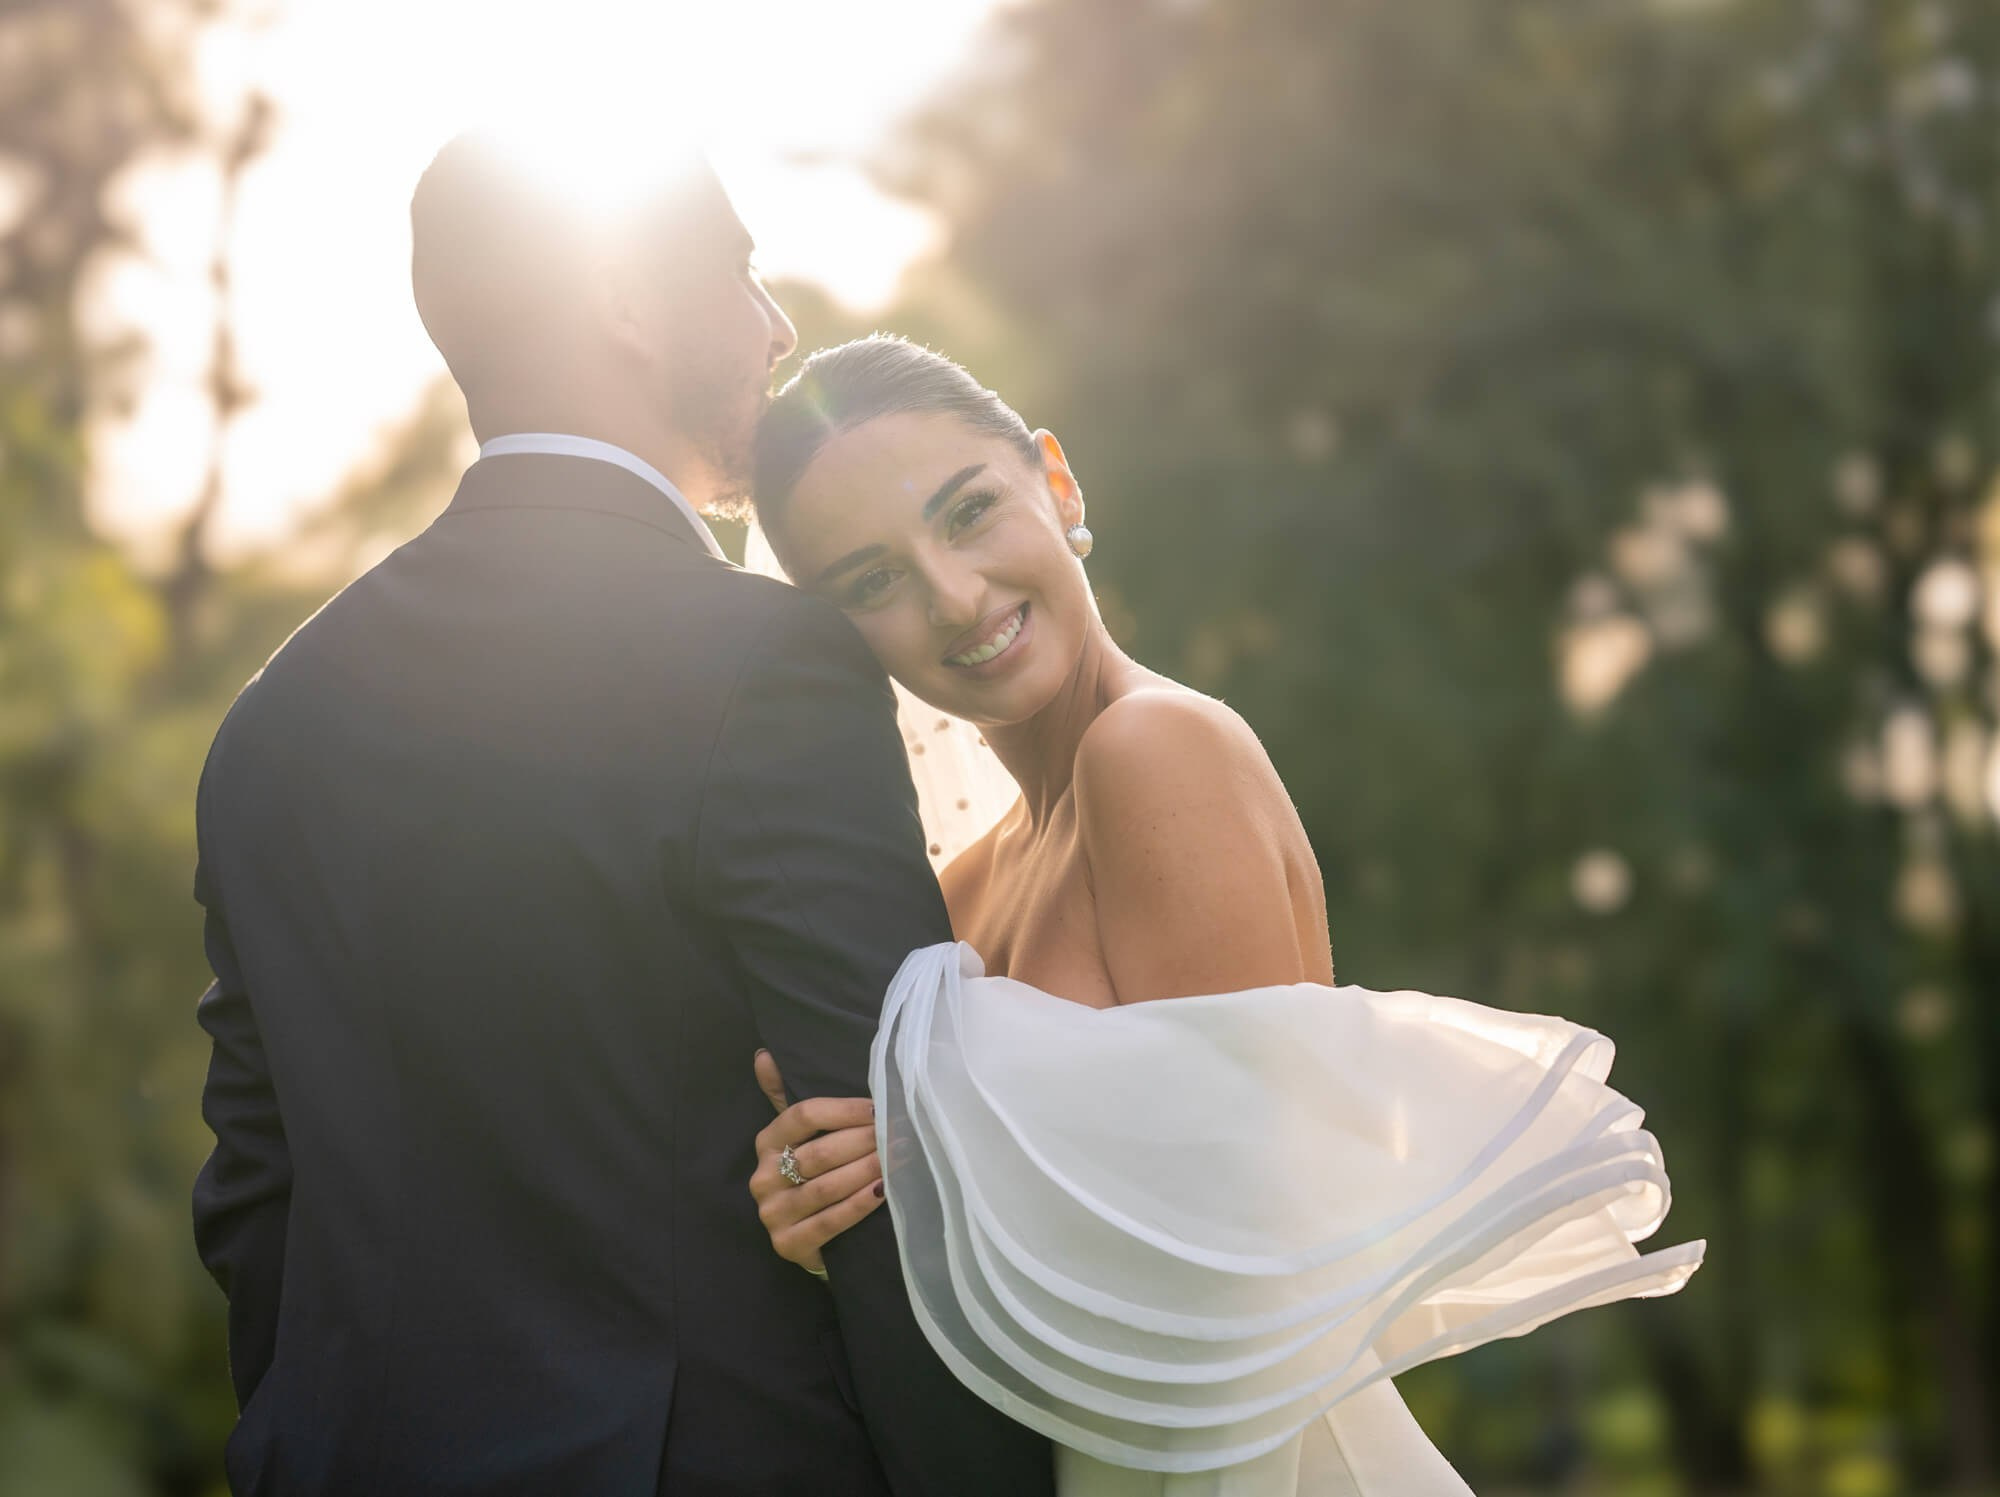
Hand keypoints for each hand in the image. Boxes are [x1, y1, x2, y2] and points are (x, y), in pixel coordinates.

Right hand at [748, 1049, 885, 1276]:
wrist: (807, 1237)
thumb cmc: (811, 1175)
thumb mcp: (799, 1136)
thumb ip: (784, 1096)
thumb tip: (764, 1055)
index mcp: (766, 1143)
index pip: (803, 1116)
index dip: (844, 1110)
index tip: (879, 1107)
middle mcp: (763, 1178)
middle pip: (820, 1153)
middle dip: (864, 1142)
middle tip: (898, 1134)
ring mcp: (773, 1214)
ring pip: (827, 1187)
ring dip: (867, 1171)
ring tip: (898, 1158)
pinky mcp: (788, 1245)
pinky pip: (830, 1221)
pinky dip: (859, 1205)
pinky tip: (883, 1191)